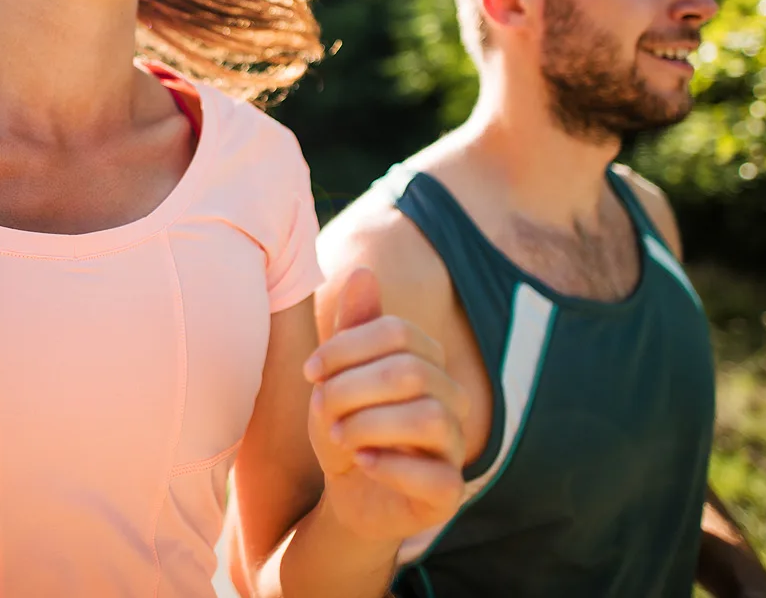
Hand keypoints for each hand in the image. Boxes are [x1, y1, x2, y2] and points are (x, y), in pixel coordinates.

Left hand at [303, 268, 470, 542]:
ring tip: (338, 436)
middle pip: (410, 371)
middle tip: (320, 408)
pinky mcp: (449, 491)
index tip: (309, 371)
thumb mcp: (339, 376)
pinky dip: (390, 465)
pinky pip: (436, 474)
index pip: (397, 332)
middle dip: (352, 387)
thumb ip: (354, 329)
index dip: (346, 346)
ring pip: (429, 416)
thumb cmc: (347, 426)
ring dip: (370, 424)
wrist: (350, 495)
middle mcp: (451, 398)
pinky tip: (360, 462)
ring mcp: (455, 446)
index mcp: (428, 362)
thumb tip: (364, 270)